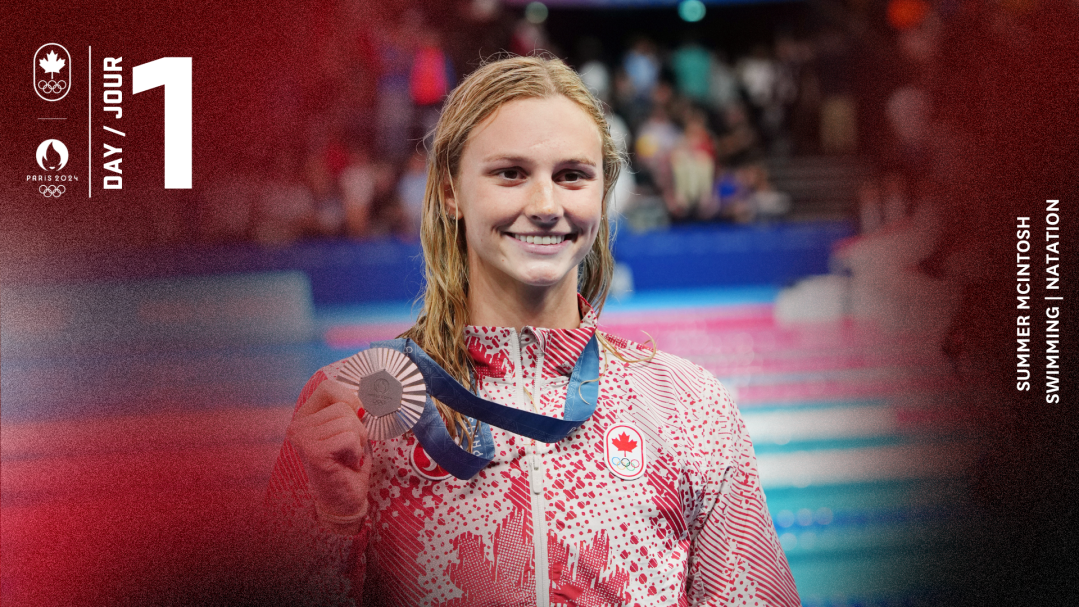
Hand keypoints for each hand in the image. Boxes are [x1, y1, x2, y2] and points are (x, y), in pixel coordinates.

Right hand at [286, 378, 371, 533]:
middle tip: (349, 448)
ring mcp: (302, 438)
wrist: (345, 499)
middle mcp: (297, 425)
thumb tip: (367, 392)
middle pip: (344, 406)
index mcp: (304, 416)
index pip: (328, 387)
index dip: (350, 398)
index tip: (357, 417)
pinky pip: (350, 437)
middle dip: (358, 427)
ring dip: (358, 440)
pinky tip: (347, 464)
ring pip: (349, 420)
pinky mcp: (314, 452)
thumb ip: (351, 407)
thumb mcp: (350, 428)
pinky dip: (356, 451)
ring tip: (348, 456)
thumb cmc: (348, 463)